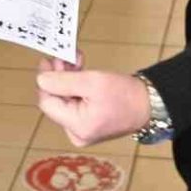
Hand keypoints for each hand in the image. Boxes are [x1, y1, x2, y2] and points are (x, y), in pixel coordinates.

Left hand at [34, 67, 152, 147]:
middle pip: (56, 102)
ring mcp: (83, 130)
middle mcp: (77, 133)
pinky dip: (75, 87)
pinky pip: (74, 103)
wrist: (149, 104)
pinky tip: (79, 71)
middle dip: (58, 77)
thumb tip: (41, 79)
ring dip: (66, 79)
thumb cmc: (126, 94)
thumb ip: (64, 81)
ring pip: (64, 100)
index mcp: (78, 127)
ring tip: (74, 61)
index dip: (45, 81)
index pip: (48, 103)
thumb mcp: (93, 82)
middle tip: (63, 58)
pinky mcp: (89, 124)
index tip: (48, 61)